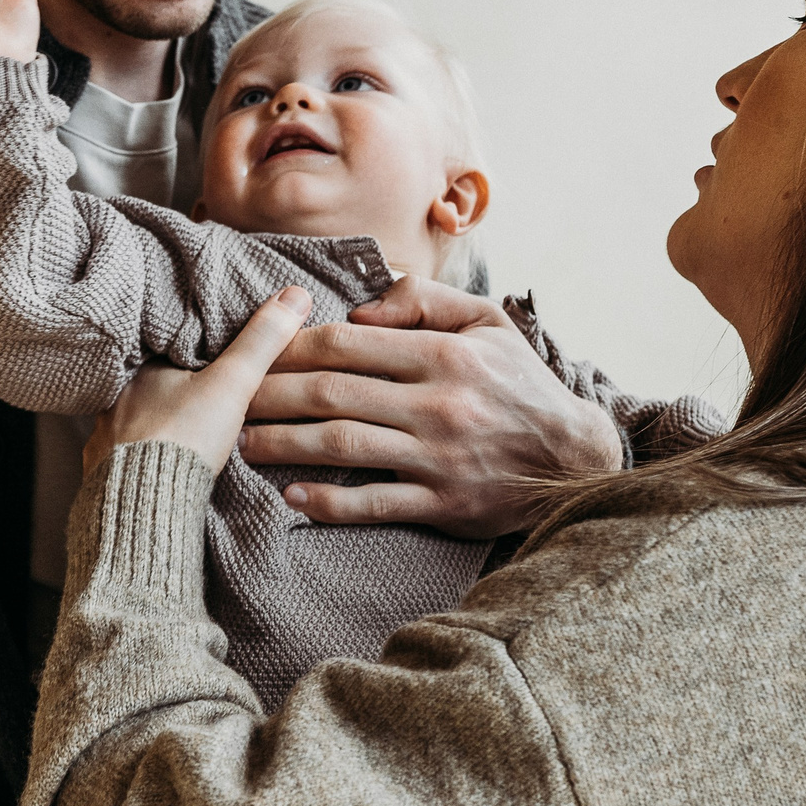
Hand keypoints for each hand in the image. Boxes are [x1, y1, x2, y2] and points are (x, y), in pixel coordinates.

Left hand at [82, 289, 313, 476]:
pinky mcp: (105, 470)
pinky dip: (145, 450)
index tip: (214, 346)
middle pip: (152, 382)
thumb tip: (297, 294)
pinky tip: (159, 456)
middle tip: (199, 389)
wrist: (144, 505)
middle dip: (174, 385)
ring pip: (137, 417)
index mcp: (141, 368)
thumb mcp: (232, 384)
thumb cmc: (184, 438)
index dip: (192, 344)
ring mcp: (105, 435)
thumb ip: (262, 342)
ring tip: (182, 423)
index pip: (168, 345)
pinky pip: (126, 451)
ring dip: (158, 419)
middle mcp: (114, 397)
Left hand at [240, 276, 623, 536]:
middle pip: (332, 393)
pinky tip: (293, 496)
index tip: (257, 350)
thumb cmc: (523, 386)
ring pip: (343, 445)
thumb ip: (426, 302)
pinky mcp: (442, 503)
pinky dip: (330, 502)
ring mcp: (437, 457)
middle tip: (231, 399)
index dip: (291, 346)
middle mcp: (436, 404)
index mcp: (443, 355)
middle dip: (271, 394)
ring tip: (243, 444)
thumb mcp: (489, 323)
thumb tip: (363, 308)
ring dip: (284, 444)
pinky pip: (374, 504)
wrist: (574, 459)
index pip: (347, 345)